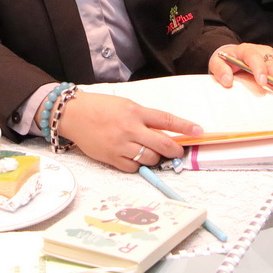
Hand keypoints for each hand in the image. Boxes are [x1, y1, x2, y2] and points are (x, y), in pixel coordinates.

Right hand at [54, 92, 200, 172]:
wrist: (74, 114)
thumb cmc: (100, 107)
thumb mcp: (126, 105)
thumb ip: (144, 118)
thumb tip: (164, 132)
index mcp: (135, 111)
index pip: (166, 120)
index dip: (185, 126)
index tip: (198, 131)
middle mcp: (130, 128)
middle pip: (162, 144)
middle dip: (175, 150)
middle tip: (179, 151)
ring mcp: (120, 144)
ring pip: (150, 158)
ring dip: (156, 158)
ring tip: (153, 153)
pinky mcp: (111, 157)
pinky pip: (133, 167)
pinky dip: (138, 164)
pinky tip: (136, 157)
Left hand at [208, 43, 272, 92]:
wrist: (232, 54)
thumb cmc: (226, 60)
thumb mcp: (217, 63)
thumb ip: (220, 71)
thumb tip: (227, 81)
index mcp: (244, 50)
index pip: (253, 56)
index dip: (259, 69)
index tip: (263, 82)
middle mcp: (260, 50)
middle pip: (272, 61)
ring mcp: (270, 53)